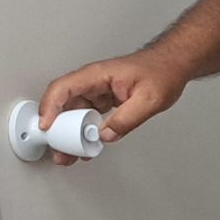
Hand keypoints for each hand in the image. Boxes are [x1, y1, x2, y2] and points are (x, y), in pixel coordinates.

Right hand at [35, 50, 189, 164]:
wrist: (172, 66)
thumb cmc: (162, 72)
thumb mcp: (149, 99)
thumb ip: (126, 119)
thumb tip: (105, 135)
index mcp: (97, 75)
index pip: (63, 89)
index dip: (50, 107)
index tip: (47, 126)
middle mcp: (92, 81)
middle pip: (63, 104)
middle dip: (57, 128)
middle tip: (59, 149)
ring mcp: (95, 90)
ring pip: (73, 112)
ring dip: (69, 133)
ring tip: (69, 153)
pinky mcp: (102, 99)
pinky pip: (85, 115)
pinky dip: (83, 130)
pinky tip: (85, 143)